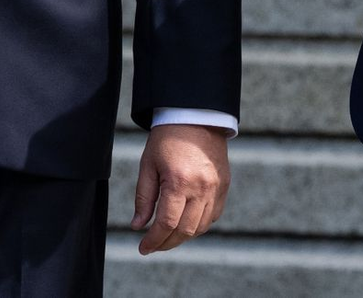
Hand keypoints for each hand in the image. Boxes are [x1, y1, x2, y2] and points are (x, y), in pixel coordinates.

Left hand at [130, 124, 230, 253]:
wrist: (196, 115)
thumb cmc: (168, 138)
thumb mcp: (148, 164)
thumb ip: (144, 198)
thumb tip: (138, 226)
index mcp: (179, 181)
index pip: (166, 224)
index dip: (153, 241)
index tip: (143, 248)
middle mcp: (201, 187)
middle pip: (185, 230)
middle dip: (166, 243)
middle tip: (154, 245)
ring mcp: (216, 187)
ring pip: (201, 227)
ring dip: (183, 236)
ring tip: (168, 236)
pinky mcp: (224, 184)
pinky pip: (214, 215)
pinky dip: (200, 224)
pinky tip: (187, 222)